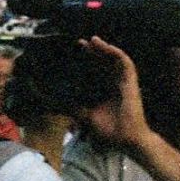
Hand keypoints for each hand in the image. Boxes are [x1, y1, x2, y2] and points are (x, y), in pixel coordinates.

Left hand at [77, 36, 152, 152]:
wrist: (125, 140)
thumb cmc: (107, 130)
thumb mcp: (82, 115)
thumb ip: (68, 107)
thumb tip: (49, 102)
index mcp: (105, 90)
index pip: (95, 71)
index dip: (86, 61)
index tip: (73, 53)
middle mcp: (114, 84)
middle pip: (104, 62)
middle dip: (93, 52)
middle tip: (79, 43)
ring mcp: (123, 82)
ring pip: (114, 59)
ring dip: (104, 49)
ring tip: (92, 40)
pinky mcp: (131, 83)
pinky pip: (126, 63)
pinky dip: (117, 53)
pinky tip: (106, 47)